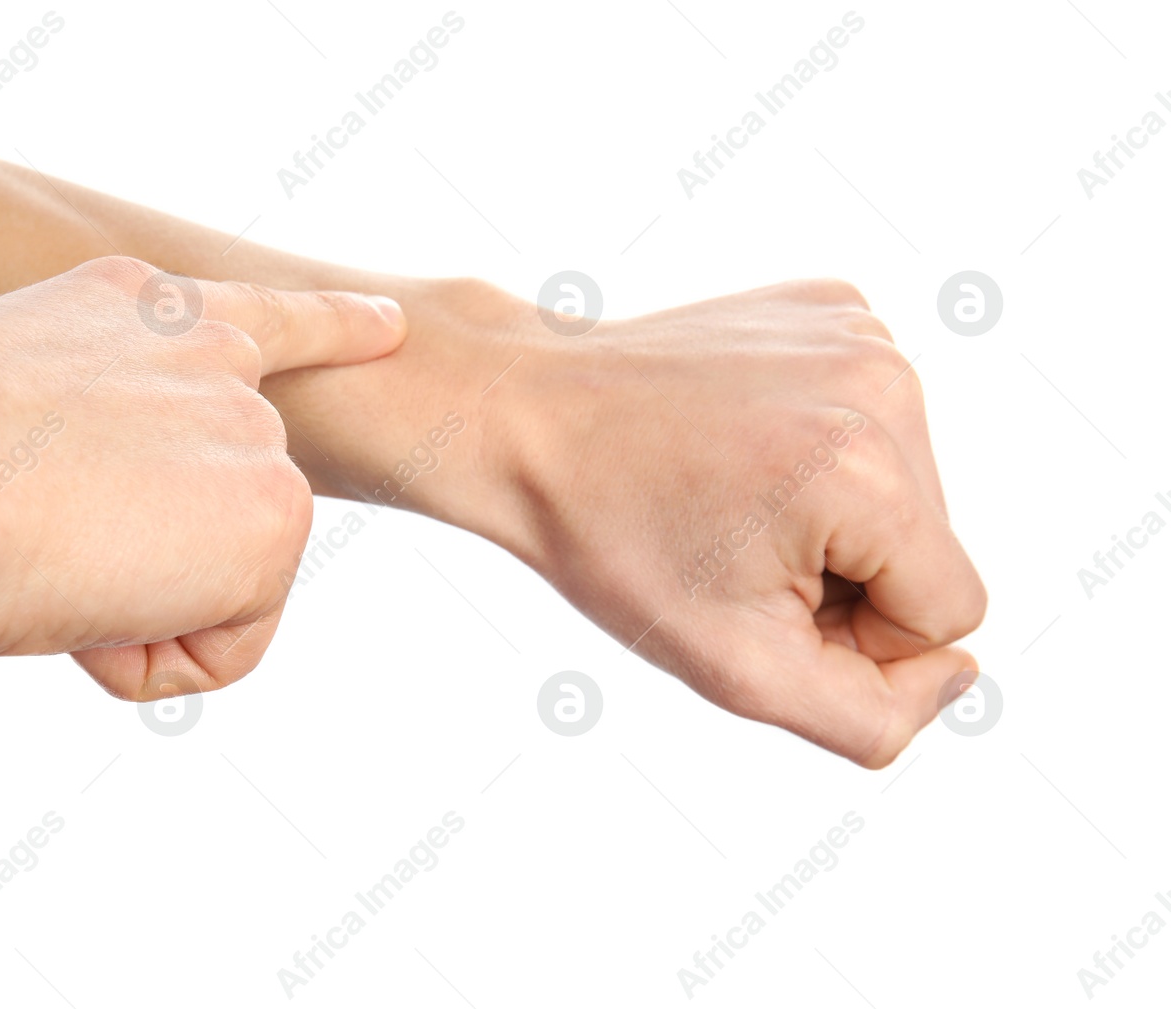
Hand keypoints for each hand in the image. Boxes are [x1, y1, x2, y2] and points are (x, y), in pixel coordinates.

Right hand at [0, 256, 405, 697]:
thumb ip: (72, 442)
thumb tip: (105, 529)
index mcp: (126, 306)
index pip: (257, 316)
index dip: (331, 327)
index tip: (389, 329)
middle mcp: (205, 348)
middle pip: (223, 505)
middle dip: (143, 564)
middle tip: (33, 551)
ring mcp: (248, 425)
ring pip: (220, 582)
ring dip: (131, 612)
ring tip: (41, 569)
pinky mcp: (274, 511)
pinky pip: (228, 645)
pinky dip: (148, 663)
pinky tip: (78, 612)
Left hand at [267, 277, 983, 766]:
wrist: (526, 417)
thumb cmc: (612, 544)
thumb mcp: (733, 670)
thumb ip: (868, 717)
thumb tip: (957, 676)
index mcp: (869, 472)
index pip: (948, 613)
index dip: (858, 636)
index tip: (758, 597)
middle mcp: (884, 383)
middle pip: (931, 545)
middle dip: (849, 573)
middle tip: (734, 549)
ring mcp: (861, 331)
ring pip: (908, 487)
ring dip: (836, 516)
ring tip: (732, 496)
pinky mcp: (836, 307)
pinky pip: (876, 422)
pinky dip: (821, 449)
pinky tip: (742, 444)